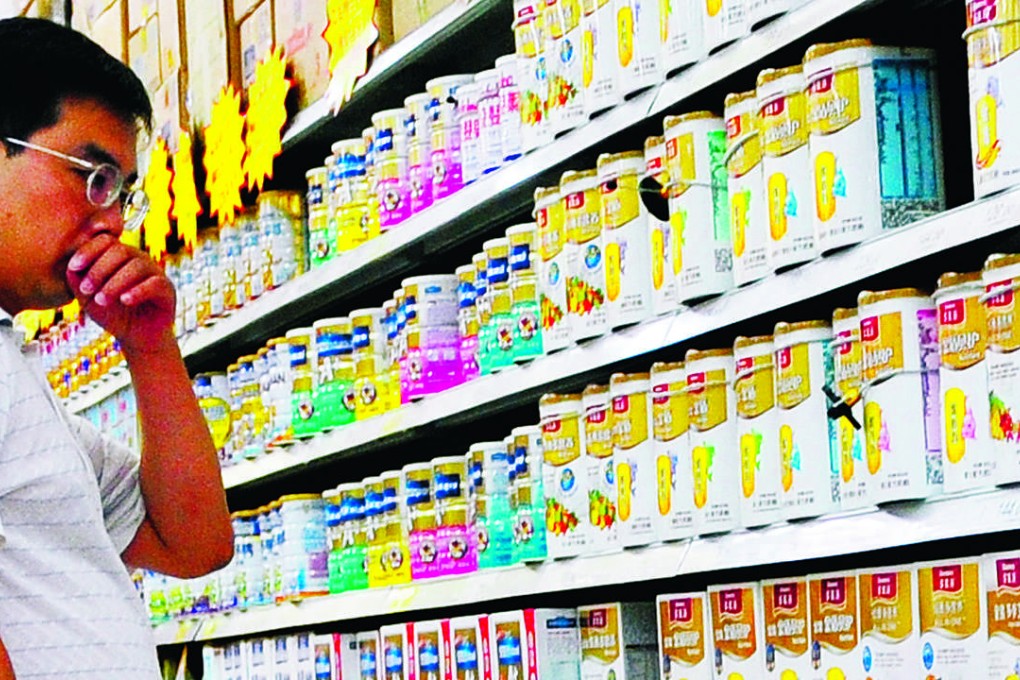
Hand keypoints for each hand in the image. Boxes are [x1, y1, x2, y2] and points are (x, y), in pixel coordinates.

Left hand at [66, 234, 175, 352]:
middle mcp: (139, 259)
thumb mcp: (88, 297)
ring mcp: (155, 273)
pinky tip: (125, 301)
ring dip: (114, 283)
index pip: (105, 240)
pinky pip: (154, 283)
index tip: (73, 267)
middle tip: (87, 290)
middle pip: (120, 251)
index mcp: (120, 256)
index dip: (88, 250)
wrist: (136, 339)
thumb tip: (71, 265)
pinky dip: (137, 291)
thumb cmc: (112, 314)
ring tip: (101, 301)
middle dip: (99, 270)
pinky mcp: (167, 289)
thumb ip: (77, 280)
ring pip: (136, 266)